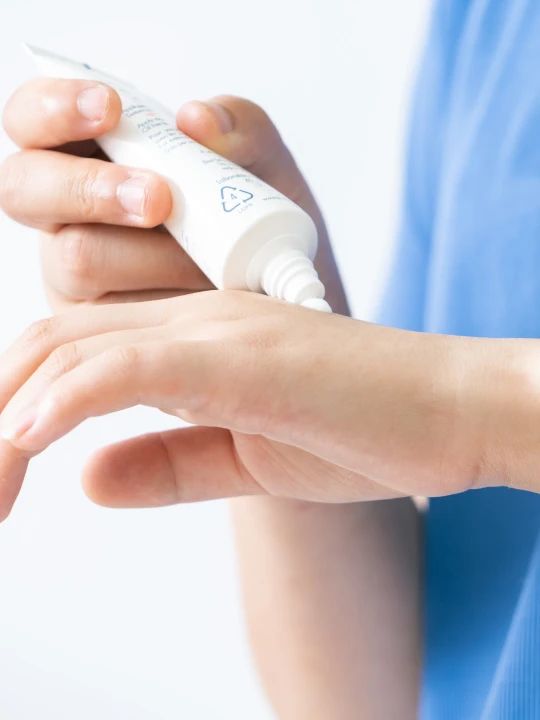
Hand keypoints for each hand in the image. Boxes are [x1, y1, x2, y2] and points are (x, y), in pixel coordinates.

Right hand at [0, 78, 341, 311]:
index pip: (32, 119)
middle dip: (90, 189)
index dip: (53, 108)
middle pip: (23, 188)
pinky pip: (111, 318)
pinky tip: (207, 297)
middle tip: (160, 200)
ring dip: (150, 255)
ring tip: (212, 259)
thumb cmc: (254, 217)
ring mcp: (76, 272)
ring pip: (76, 258)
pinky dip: (166, 301)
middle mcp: (69, 212)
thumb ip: (239, 128)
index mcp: (90, 153)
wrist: (280, 287)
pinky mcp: (97, 324)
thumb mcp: (261, 163)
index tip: (111, 109)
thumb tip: (196, 119)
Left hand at [0, 288, 531, 519]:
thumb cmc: (360, 432)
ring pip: (76, 348)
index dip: (16, 405)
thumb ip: (167, 463)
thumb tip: (85, 481)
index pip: (74, 351)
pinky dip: (68, 400)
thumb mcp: (245, 460)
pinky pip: (130, 366)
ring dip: (11, 413)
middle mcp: (194, 321)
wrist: (449, 411)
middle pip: (54, 342)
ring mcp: (218, 331)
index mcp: (192, 342)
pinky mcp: (244, 356)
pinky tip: (27, 440)